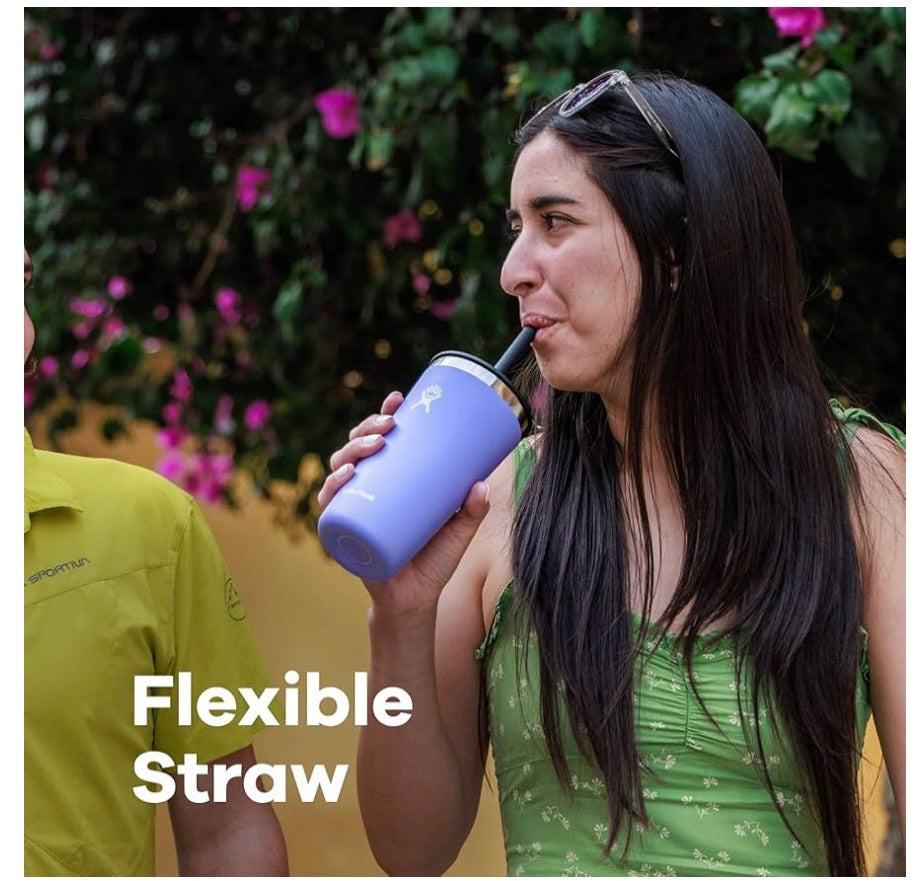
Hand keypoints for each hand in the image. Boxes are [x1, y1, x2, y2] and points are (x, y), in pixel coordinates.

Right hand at [317, 391, 489, 615]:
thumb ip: (473, 509)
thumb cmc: (434, 561)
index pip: (381, 440)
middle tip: (388, 427)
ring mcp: (354, 509)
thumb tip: (482, 483)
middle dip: (367, 429)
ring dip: (351, 450)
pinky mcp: (346, 533)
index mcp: (392, 481)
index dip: (383, 415)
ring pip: (341, 468)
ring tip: (372, 447)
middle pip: (358, 448)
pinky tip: (343, 476)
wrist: (415, 601)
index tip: (396, 399)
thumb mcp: (459, 531)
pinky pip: (332, 507)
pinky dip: (332, 488)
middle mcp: (369, 489)